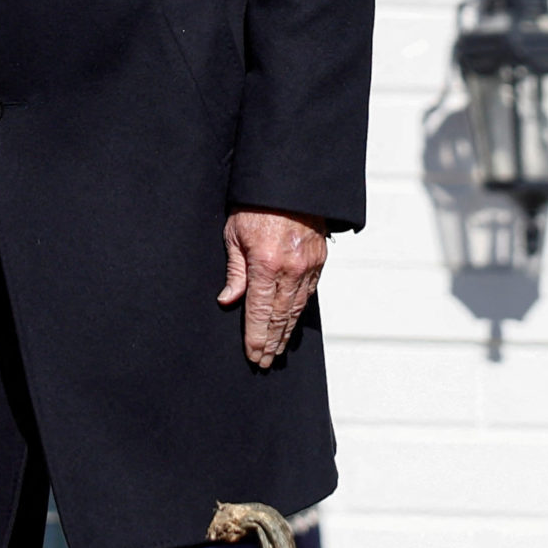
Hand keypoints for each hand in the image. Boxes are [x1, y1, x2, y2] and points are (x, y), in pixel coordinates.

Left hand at [219, 206, 328, 367]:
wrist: (288, 185)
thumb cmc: (254, 206)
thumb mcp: (233, 235)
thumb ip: (234, 271)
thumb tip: (228, 301)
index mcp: (266, 264)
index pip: (260, 311)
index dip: (256, 336)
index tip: (253, 354)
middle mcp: (291, 270)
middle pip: (281, 316)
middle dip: (271, 341)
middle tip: (264, 361)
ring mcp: (308, 267)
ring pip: (297, 310)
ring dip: (286, 333)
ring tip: (277, 351)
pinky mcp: (318, 262)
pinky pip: (308, 295)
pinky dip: (299, 313)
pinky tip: (291, 325)